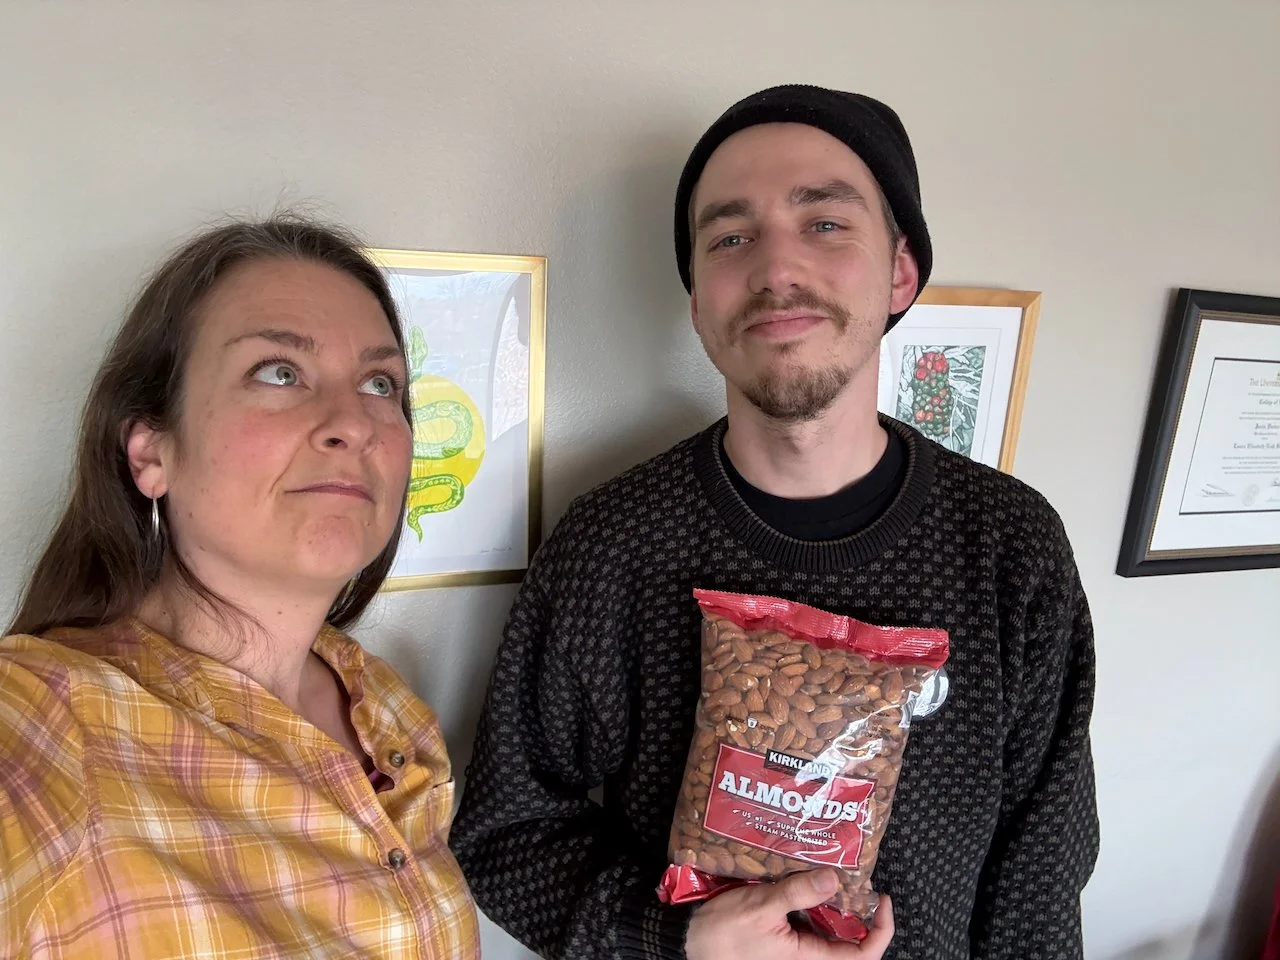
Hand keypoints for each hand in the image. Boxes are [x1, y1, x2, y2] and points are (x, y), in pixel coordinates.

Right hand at [684, 870, 893, 959]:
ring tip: (834, 870)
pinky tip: (807, 877)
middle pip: (850, 940)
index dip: (881, 930)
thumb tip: (834, 878)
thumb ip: (798, 892)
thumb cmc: (724, 932)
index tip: (881, 899)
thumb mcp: (762, 907)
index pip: (863, 955)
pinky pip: (809, 922)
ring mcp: (795, 948)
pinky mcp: (783, 938)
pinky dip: (814, 901)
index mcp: (808, 959)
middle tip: (858, 877)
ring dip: (836, 903)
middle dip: (859, 909)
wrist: (690, 942)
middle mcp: (807, 957)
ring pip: (829, 929)